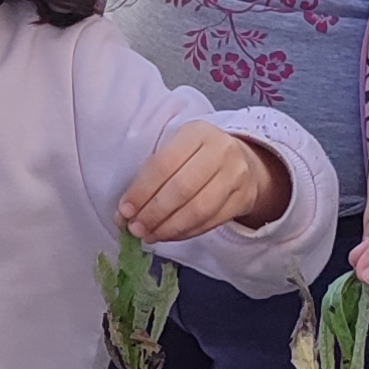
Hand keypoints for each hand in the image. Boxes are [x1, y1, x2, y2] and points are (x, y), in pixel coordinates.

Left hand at [118, 123, 288, 244]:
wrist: (244, 161)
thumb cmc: (198, 157)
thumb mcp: (177, 150)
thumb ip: (151, 177)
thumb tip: (124, 214)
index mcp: (197, 132)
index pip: (164, 164)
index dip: (142, 191)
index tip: (125, 211)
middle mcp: (221, 150)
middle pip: (181, 189)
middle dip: (154, 213)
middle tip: (135, 228)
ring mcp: (236, 175)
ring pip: (198, 209)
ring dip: (169, 228)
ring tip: (150, 235)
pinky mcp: (244, 198)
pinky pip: (211, 222)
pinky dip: (186, 232)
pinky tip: (169, 235)